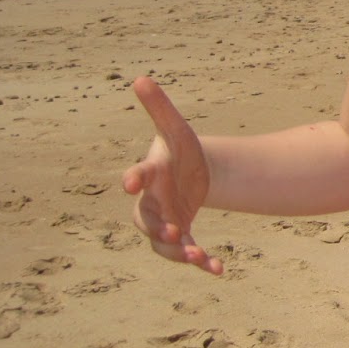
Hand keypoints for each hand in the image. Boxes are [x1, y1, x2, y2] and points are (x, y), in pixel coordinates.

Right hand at [121, 77, 222, 274]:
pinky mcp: (179, 236)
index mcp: (149, 174)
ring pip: (163, 245)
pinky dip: (200, 262)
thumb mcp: (175, 128)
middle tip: (170, 233)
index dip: (132, 178)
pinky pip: (185, 252)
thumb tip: (140, 78)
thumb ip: (159, 107)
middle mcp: (150, 202)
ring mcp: (162, 222)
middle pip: (145, 219)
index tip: (129, 182)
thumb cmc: (179, 149)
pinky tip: (219, 269)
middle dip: (156, 227)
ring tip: (199, 257)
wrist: (191, 172)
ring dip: (179, 252)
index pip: (136, 175)